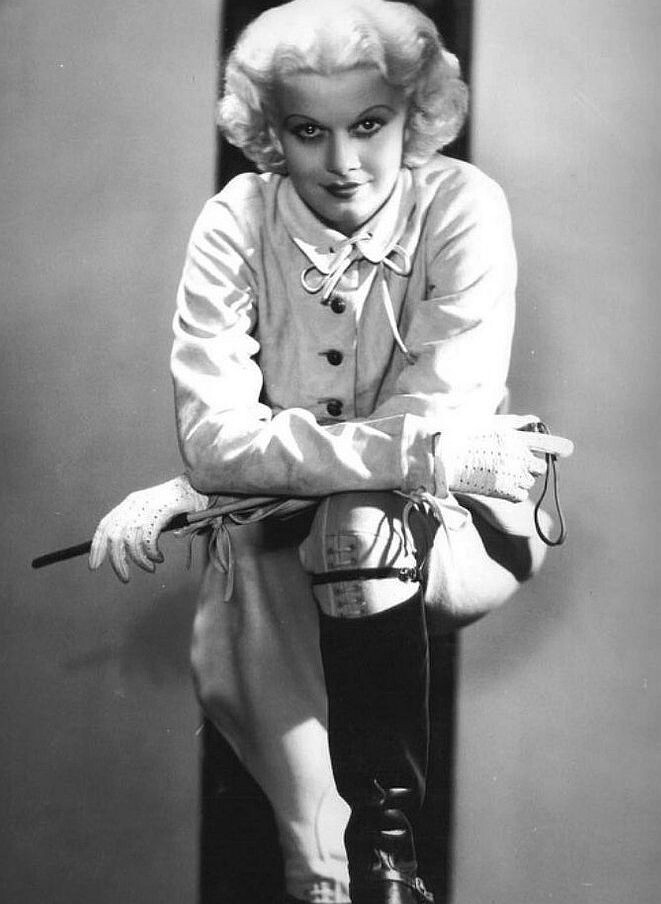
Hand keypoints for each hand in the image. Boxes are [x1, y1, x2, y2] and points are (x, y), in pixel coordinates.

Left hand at [88, 475, 208, 581]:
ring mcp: (147, 506)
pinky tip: (159, 557)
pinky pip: (147, 540)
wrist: (202, 484)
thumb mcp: (155, 513)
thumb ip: (142, 528)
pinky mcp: (161, 511)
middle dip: (117, 561)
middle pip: (114, 537)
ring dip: (139, 561)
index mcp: (130, 503)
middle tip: (125, 577)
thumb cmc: (181, 501)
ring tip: (150, 567)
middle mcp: (135, 503)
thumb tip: (130, 551)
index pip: (105, 525)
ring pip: (130, 542)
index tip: (94, 565)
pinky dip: (151, 553)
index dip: (97, 547)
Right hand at [435, 415, 573, 501]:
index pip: (542, 440)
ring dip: (520, 480)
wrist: (442, 460)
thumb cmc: (461, 440)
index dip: (557, 446)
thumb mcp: (489, 424)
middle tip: (510, 466)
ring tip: (497, 475)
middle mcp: (517, 454)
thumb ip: (515, 423)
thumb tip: (535, 420)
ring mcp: (512, 473)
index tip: (568, 450)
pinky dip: (513, 493)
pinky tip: (498, 486)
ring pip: (530, 481)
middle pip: (539, 466)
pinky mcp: (506, 490)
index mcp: (513, 436)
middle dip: (529, 467)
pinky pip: (521, 495)